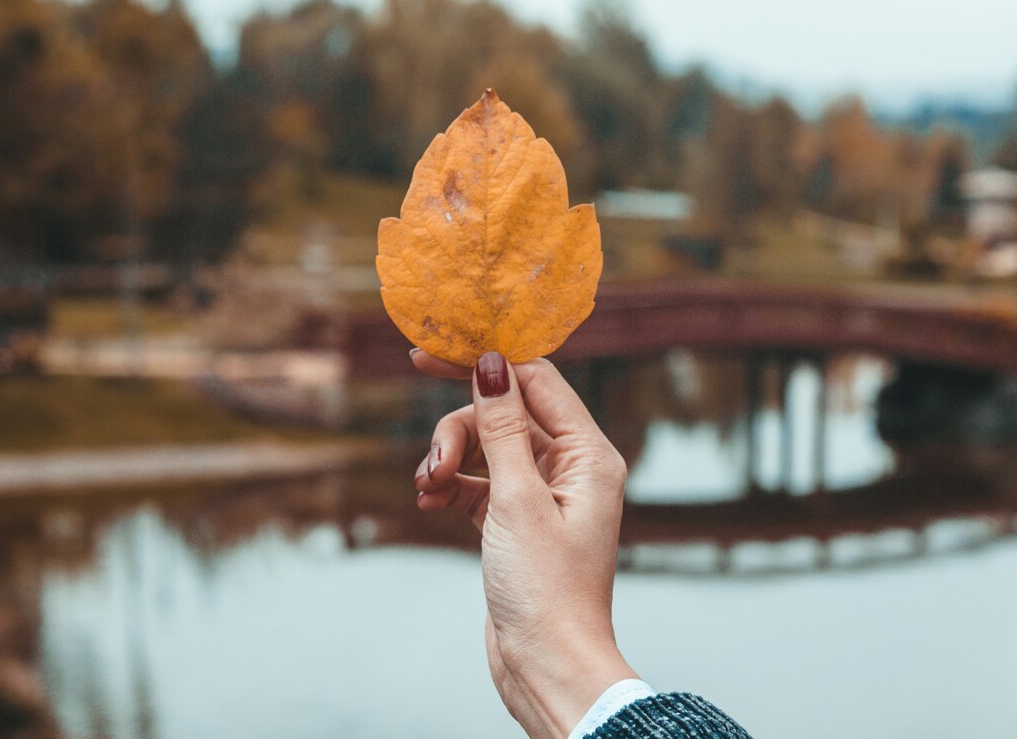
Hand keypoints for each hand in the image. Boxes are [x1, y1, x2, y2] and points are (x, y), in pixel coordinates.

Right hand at [412, 350, 637, 738]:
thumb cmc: (545, 589)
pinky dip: (451, 484)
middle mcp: (571, 467)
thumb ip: (500, 427)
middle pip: (504, 412)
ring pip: (485, 447)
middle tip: (433, 460)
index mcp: (590, 454)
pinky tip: (428, 498)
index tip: (430, 351)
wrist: (546, 666)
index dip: (485, 361)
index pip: (536, 380)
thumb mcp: (516, 499)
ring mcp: (542, 494)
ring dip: (450, 458)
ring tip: (427, 487)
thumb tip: (491, 362)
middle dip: (461, 429)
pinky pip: (477, 481)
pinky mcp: (515, 520)